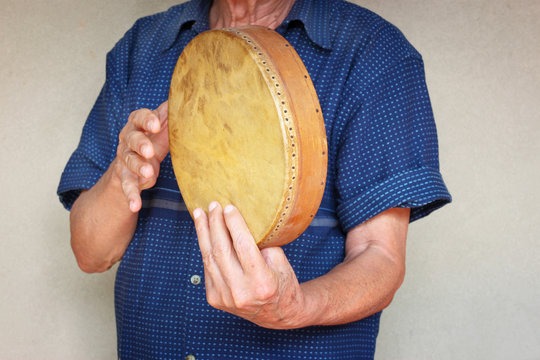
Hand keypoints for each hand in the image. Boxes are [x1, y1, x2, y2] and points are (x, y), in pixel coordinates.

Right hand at [115, 101, 168, 211]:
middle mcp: (128, 140)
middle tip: (150, 151)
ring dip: (138, 168)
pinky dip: (131, 196)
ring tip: (148, 175)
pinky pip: (127, 187)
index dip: (147, 120)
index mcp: (138, 124)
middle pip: (131, 139)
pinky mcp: (125, 178)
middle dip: (140, 144)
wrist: (136, 165)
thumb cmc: (153, 141)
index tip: (155, 125)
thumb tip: (188, 94)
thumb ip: (169, 114)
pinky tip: (135, 205)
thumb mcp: (162, 128)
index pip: (139, 117)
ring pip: (129, 161)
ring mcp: (125, 159)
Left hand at [193, 202, 308, 328]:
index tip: (229, 207)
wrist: (278, 314)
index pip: (243, 246)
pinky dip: (205, 248)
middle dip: (215, 224)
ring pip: (209, 258)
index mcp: (261, 282)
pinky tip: (204, 233)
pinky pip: (207, 267)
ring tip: (200, 214)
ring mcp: (225, 297)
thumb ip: (262, 245)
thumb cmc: (283, 283)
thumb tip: (240, 223)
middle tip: (213, 205)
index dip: (234, 224)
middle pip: (221, 250)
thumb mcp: (281, 262)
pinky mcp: (214, 299)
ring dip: (203, 233)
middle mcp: (240, 292)